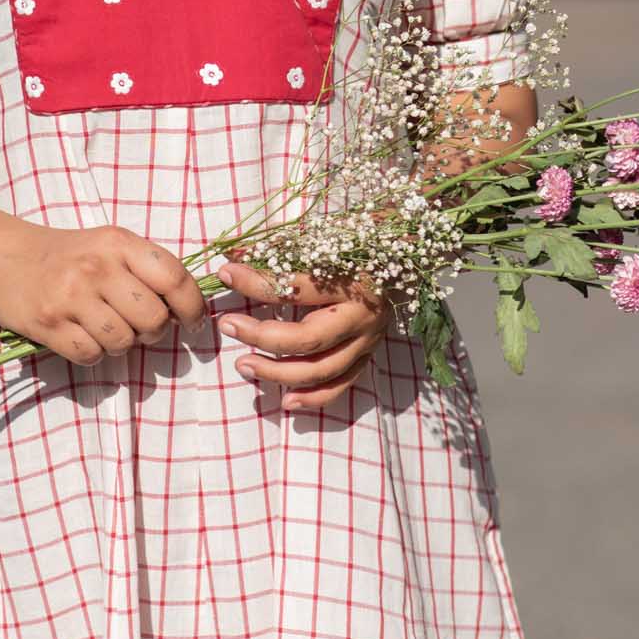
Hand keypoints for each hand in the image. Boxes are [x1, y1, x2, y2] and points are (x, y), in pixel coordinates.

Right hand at [0, 212, 209, 368]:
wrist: (3, 256)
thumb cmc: (66, 255)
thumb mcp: (107, 245)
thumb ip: (145, 269)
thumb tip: (186, 309)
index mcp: (118, 243)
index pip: (174, 278)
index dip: (192, 306)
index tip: (192, 322)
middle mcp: (97, 267)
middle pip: (153, 318)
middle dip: (153, 331)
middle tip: (140, 327)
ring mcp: (71, 296)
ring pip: (123, 342)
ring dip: (121, 344)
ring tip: (106, 329)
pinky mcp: (48, 323)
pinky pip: (91, 355)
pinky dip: (92, 353)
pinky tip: (81, 336)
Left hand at [212, 247, 392, 410]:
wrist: (413, 247)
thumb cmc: (363, 239)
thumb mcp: (327, 236)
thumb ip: (284, 250)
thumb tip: (234, 256)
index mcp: (353, 279)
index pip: (295, 287)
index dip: (256, 282)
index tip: (226, 273)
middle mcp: (364, 314)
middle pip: (307, 339)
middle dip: (261, 336)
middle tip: (228, 326)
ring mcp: (369, 340)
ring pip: (322, 370)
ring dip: (279, 373)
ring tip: (243, 365)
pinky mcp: (370, 355)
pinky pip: (342, 384)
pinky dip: (314, 397)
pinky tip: (286, 401)